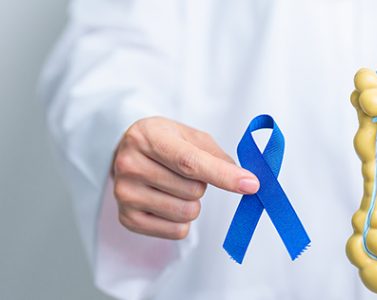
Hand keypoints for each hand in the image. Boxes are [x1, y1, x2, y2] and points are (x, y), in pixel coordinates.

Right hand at [112, 117, 259, 239]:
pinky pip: (176, 231)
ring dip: (190, 202)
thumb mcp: (188, 135)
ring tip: (173, 187)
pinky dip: (181, 220)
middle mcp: (130, 165)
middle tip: (181, 173)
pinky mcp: (127, 219)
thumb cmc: (163, 142)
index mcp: (146, 137)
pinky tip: (165, 202)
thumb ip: (216, 155)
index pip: (189, 162)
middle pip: (193, 190)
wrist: (125, 154)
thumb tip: (245, 180)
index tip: (251, 184)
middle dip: (200, 184)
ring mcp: (125, 194)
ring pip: (186, 213)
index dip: (223, 175)